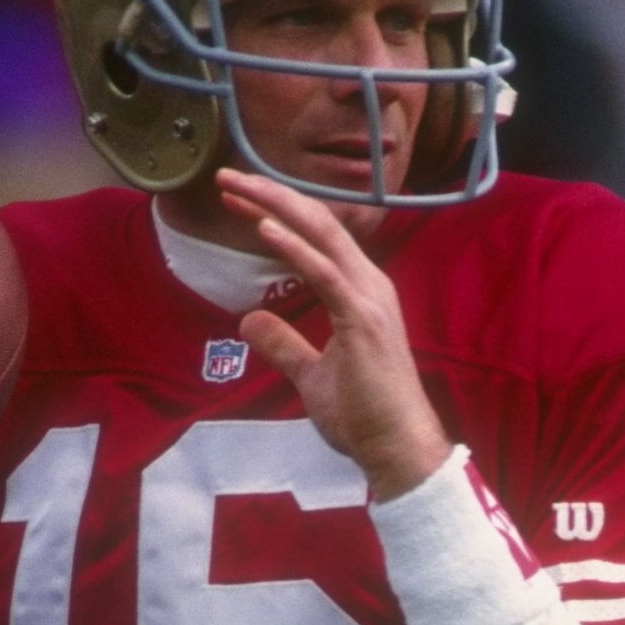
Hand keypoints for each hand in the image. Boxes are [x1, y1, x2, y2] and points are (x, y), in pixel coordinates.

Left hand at [219, 170, 450, 502]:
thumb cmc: (364, 417)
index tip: (238, 199)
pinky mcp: (362, 319)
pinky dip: (293, 247)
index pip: (315, 238)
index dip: (276, 213)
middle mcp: (368, 284)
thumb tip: (248, 322)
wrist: (397, 448)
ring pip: (321, 234)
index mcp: (359, 292)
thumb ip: (284, 344)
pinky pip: (324, 272)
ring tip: (237, 187)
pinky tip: (264, 229)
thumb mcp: (311, 375)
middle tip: (227, 176)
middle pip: (317, 222)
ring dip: (275, 207)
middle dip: (270, 195)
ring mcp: (368, 298)